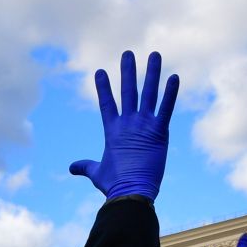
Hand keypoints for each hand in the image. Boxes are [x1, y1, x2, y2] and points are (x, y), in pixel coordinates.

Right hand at [69, 50, 178, 201]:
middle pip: (128, 91)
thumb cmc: (114, 184)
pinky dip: (171, 93)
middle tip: (128, 53)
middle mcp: (128, 123)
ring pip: (149, 93)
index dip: (103, 87)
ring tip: (155, 55)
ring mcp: (144, 126)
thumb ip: (84, 166)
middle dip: (128, 71)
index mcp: (112, 130)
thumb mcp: (96, 172)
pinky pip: (167, 108)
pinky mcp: (160, 132)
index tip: (100, 71)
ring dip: (152, 73)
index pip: (106, 103)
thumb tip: (71, 167)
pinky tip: (175, 77)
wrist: (131, 192)